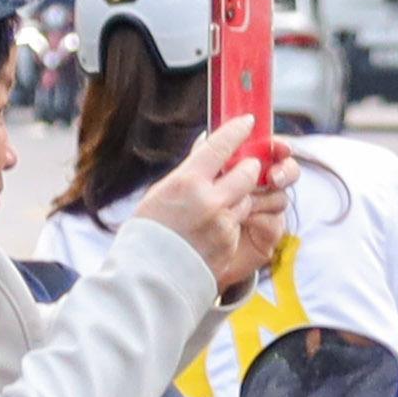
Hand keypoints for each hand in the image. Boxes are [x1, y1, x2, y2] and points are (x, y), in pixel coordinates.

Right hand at [121, 135, 290, 296]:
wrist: (149, 274)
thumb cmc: (150, 230)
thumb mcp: (163, 192)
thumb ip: (189, 172)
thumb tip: (207, 147)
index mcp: (187, 181)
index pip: (221, 145)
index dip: (238, 130)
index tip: (248, 122)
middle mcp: (210, 200)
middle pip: (248, 172)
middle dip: (249, 167)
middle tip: (244, 166)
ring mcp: (224, 223)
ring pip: (246, 200)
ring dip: (238, 198)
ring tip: (215, 206)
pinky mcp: (231, 243)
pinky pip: (239, 225)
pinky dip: (230, 223)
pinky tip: (210, 230)